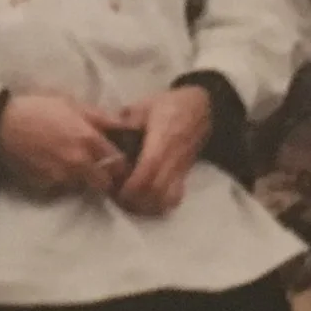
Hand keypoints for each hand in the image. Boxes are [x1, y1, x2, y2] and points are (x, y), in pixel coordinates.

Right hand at [0, 93, 131, 196]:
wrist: (0, 126)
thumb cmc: (37, 108)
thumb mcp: (71, 103)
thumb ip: (99, 117)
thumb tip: (123, 124)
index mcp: (89, 139)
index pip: (119, 162)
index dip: (121, 163)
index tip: (118, 161)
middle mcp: (80, 162)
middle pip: (104, 182)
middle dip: (105, 177)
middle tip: (100, 169)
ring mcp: (62, 176)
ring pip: (83, 186)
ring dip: (83, 179)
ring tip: (71, 164)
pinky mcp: (46, 185)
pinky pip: (62, 186)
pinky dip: (62, 180)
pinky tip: (54, 166)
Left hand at [114, 86, 211, 216]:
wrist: (202, 107)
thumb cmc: (171, 105)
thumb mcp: (146, 105)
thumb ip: (127, 119)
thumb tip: (108, 131)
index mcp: (162, 139)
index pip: (149, 168)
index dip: (132, 183)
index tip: (116, 188)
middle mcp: (173, 158)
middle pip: (156, 189)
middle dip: (136, 199)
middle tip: (118, 197)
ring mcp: (181, 168)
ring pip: (166, 197)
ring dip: (147, 205)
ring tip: (132, 202)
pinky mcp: (185, 174)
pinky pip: (176, 196)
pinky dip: (161, 204)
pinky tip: (148, 202)